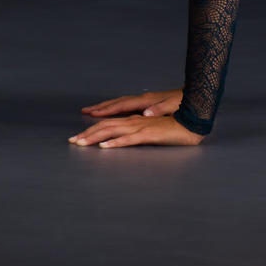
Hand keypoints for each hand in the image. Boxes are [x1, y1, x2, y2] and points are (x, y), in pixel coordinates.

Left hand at [71, 109, 203, 148]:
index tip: (79, 136)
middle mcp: (135, 120)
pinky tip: (105, 147)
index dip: (92, 128)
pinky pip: (129, 139)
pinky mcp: (149, 135)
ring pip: (113, 131)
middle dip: (87, 134)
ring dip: (95, 137)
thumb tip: (125, 135)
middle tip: (72, 142)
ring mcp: (141, 127)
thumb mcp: (155, 128)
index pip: (109, 122)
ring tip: (81, 144)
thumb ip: (140, 131)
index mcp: (136, 118)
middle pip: (106, 125)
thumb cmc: (177, 126)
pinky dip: (115, 142)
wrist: (194, 121)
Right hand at [80, 88, 182, 118]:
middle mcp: (143, 99)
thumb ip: (160, 110)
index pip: (122, 106)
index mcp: (146, 101)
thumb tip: (145, 114)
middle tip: (85, 111)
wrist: (196, 96)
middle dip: (101, 108)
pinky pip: (127, 106)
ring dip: (107, 107)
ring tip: (94, 111)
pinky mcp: (149, 104)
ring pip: (121, 103)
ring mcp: (145, 101)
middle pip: (117, 103)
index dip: (107, 110)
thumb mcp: (174, 106)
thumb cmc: (186, 103)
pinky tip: (114, 112)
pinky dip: (117, 109)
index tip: (92, 114)